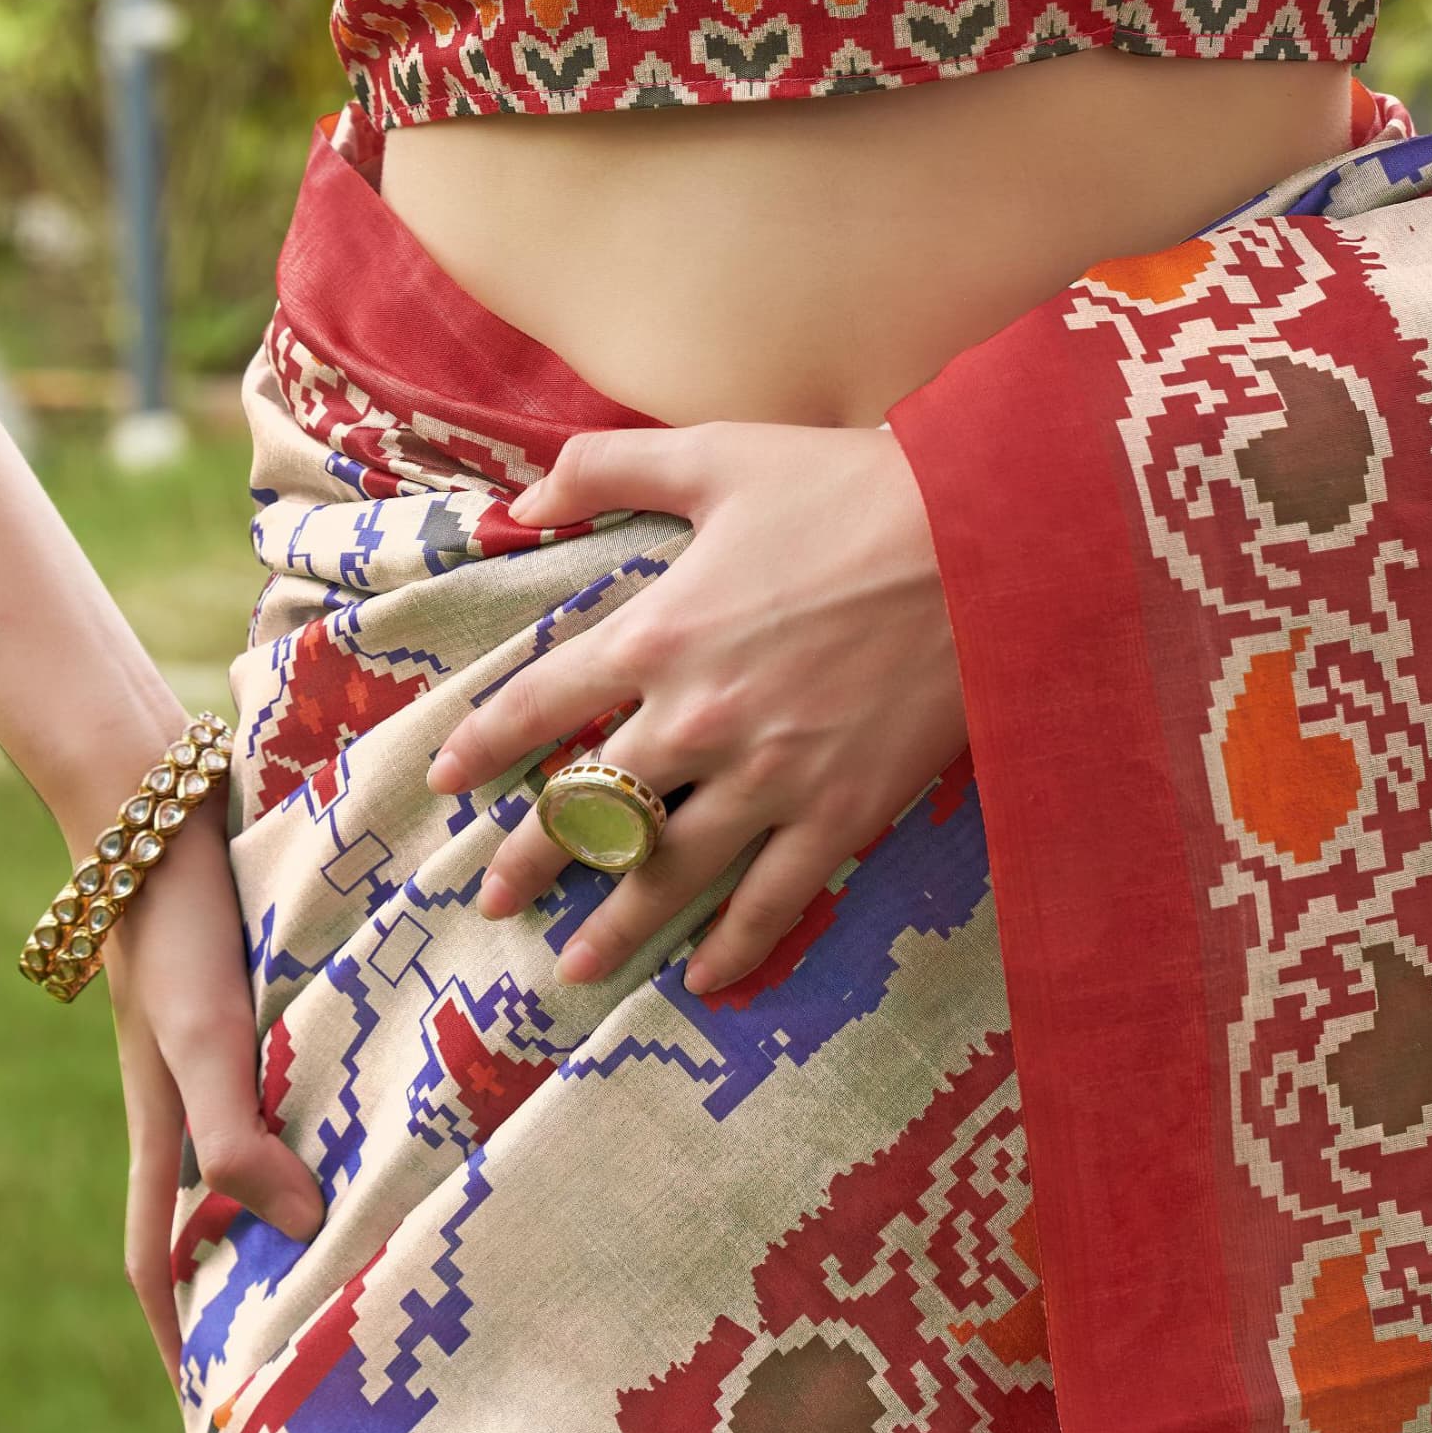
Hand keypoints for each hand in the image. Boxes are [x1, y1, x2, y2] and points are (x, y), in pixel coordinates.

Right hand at [98, 802, 322, 1394]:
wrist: (154, 799)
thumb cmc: (175, 926)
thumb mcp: (201, 1038)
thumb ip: (233, 1133)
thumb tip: (296, 1229)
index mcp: (162, 1129)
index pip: (160, 1268)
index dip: (177, 1348)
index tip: (209, 1430)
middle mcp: (187, 1099)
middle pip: (211, 1224)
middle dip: (243, 1295)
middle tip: (308, 1357)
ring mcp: (219, 1047)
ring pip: (255, 1153)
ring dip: (292, 1207)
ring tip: (369, 1247)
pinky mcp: (255, 993)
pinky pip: (289, 1082)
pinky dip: (320, 1117)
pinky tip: (383, 1109)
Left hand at [425, 419, 966, 999]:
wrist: (982, 540)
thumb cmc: (848, 489)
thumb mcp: (717, 456)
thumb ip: (607, 470)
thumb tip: (521, 498)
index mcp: (659, 636)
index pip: (541, 705)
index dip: (485, 746)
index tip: (449, 780)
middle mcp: (698, 722)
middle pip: (590, 808)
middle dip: (533, 858)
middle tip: (493, 899)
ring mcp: (770, 779)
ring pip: (668, 872)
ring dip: (614, 924)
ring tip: (574, 964)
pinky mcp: (840, 814)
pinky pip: (772, 900)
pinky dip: (734, 947)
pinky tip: (704, 975)